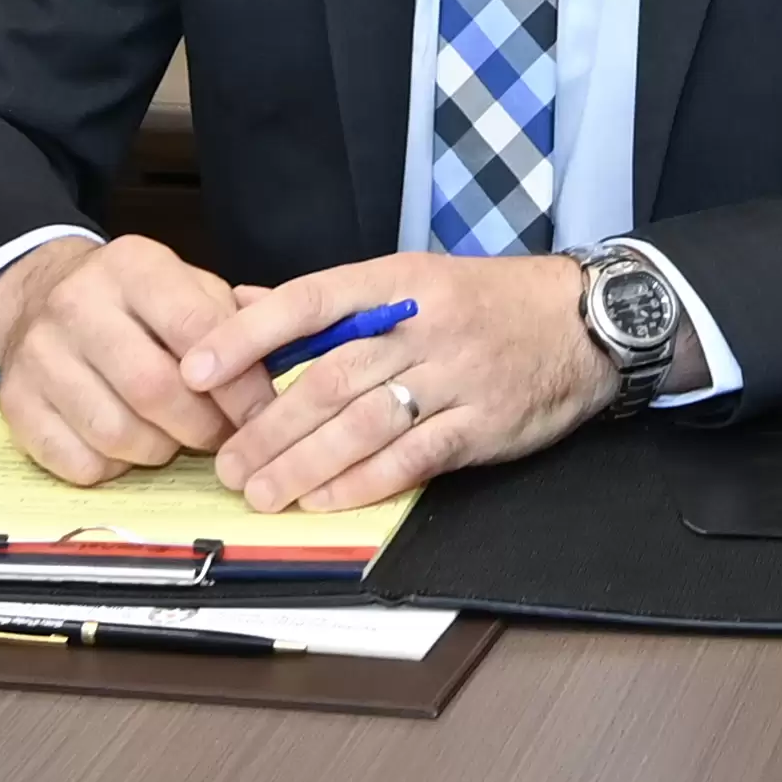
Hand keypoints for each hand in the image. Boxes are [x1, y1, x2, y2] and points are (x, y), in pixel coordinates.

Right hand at [0, 234, 249, 485]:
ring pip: (115, 432)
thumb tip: (283, 367)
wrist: (40, 294)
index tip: (263, 413)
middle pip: (153, 388)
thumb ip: (234, 321)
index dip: (238, 382)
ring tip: (174, 438)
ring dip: (159, 450)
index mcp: (133, 266)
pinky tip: (126, 447)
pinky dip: (113, 468)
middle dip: (201, 427)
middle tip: (222, 438)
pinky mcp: (15, 404)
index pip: (195, 328)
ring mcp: (39, 355)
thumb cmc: (134, 302)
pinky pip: (77, 462)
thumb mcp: (187, 287)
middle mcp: (77, 304)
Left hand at [180, 250, 614, 514]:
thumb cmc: (486, 304)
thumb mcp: (413, 280)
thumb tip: (242, 303)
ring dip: (305, 463)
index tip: (195, 368)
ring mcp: (457, 375)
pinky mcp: (483, 423)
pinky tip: (325, 500)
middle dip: (269, 426)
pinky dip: (364, 482)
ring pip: (365, 422)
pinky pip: (414, 457)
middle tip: (225, 460)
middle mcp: (423, 324)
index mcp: (398, 280)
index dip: (247, 336)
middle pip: (330, 377)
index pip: (309, 301)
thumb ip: (330, 303)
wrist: (586, 321)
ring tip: (261, 492)